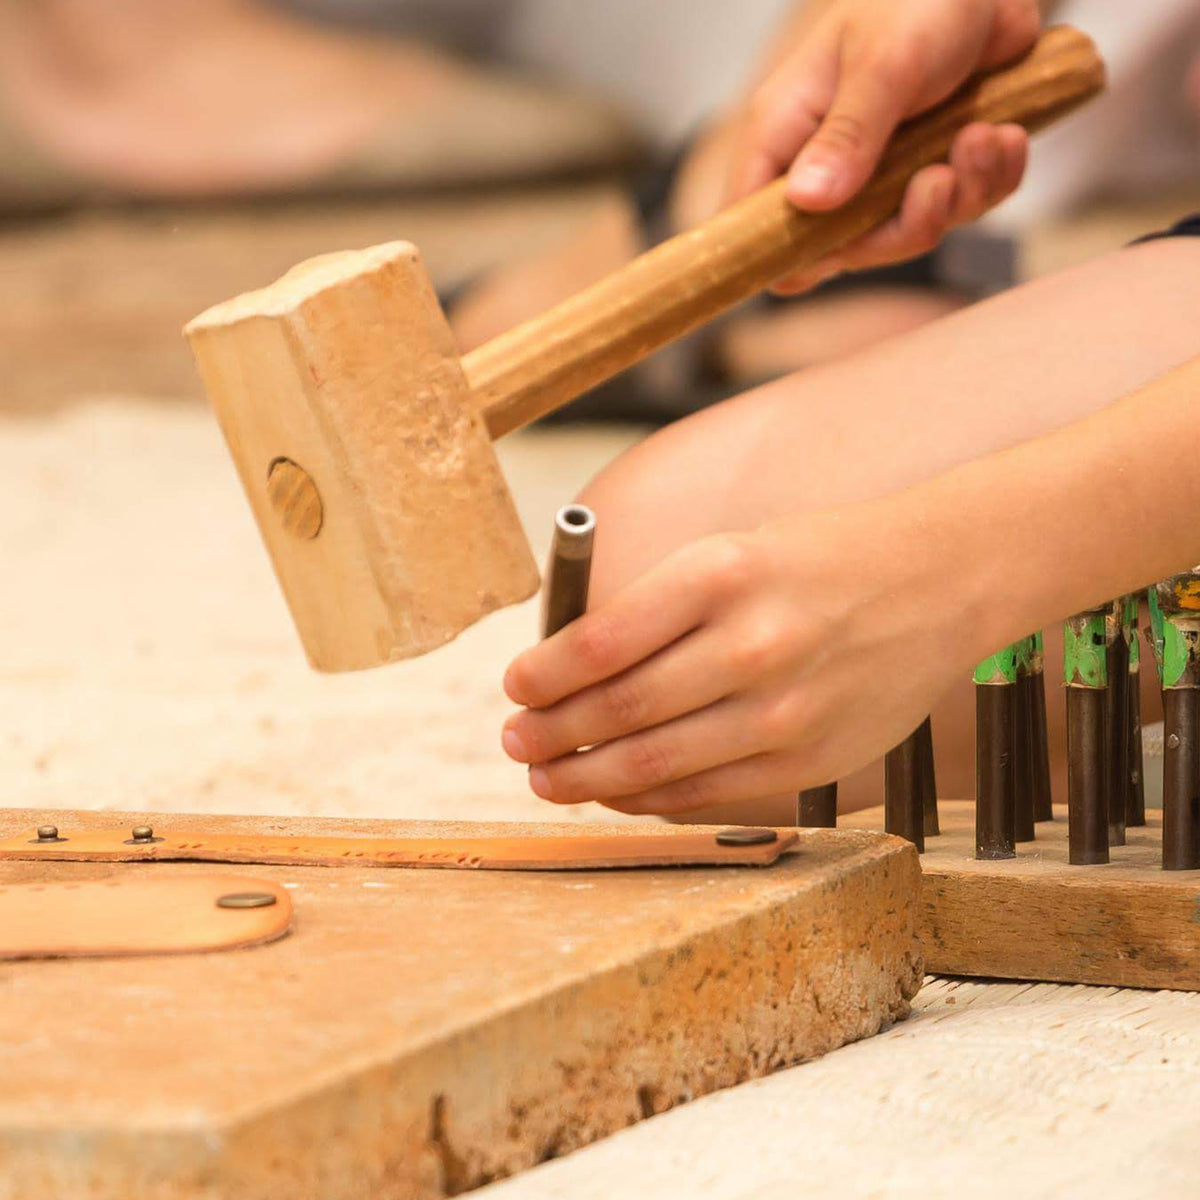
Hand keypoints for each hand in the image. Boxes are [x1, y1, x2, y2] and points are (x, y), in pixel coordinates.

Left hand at [500, 501, 972, 815]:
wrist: (938, 582)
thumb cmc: (819, 561)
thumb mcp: (731, 552)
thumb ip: (657, 610)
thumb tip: (570, 668)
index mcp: (719, 574)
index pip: (599, 643)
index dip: (540, 676)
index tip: (515, 688)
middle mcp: (751, 644)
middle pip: (617, 711)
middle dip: (549, 735)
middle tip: (514, 742)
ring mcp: (784, 710)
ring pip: (655, 765)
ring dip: (586, 779)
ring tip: (547, 777)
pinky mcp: (812, 758)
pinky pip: (706, 792)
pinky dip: (649, 798)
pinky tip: (618, 792)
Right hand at [728, 0, 1040, 292]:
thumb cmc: (919, 0)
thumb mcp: (883, 63)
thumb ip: (847, 135)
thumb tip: (806, 202)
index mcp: (785, 133)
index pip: (751, 222)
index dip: (787, 250)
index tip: (847, 244)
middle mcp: (822, 164)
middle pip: (839, 251)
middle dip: (902, 228)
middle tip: (940, 179)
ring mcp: (876, 176)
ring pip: (903, 237)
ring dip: (958, 198)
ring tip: (984, 138)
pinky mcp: (927, 173)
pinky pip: (955, 211)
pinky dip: (988, 183)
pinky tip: (1003, 136)